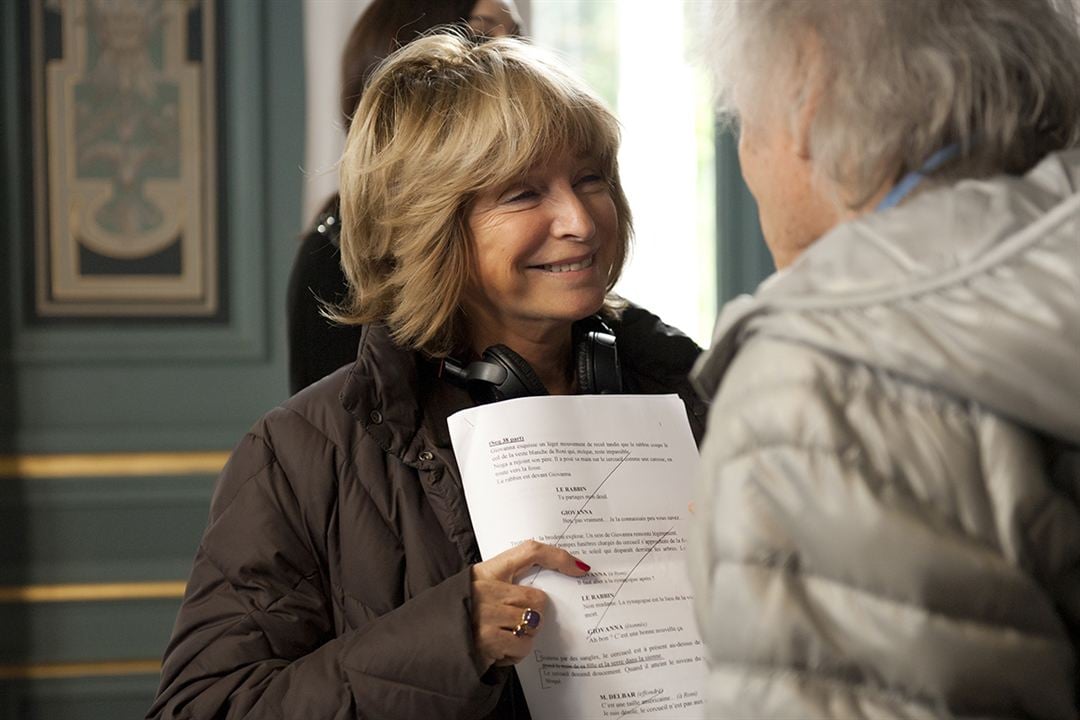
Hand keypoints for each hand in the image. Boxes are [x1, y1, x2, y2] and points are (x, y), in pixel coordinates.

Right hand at [470, 540, 589, 669]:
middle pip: (538, 598)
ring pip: (533, 624)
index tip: (579, 568)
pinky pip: (523, 646)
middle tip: (514, 623)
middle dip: (533, 615)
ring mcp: (487, 613)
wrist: (428, 643)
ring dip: (524, 637)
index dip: (558, 557)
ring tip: (502, 637)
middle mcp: (487, 588)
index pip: (530, 551)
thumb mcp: (479, 589)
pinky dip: (515, 653)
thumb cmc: (461, 615)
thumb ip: (507, 584)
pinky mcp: (488, 639)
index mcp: (487, 570)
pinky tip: (498, 650)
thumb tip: (547, 591)